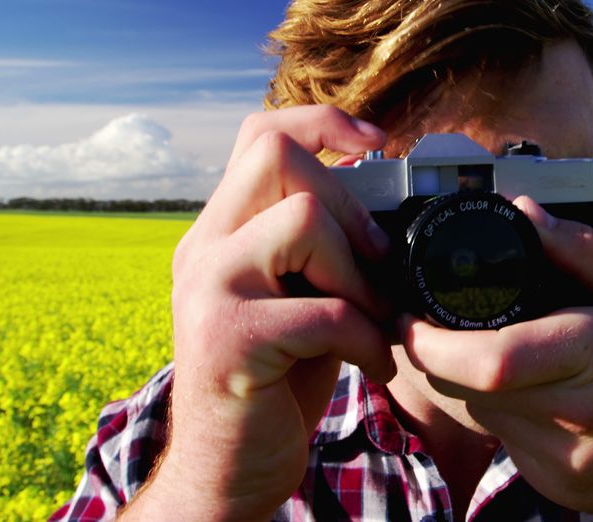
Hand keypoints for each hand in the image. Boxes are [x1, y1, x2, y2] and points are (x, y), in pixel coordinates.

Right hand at [124, 106, 397, 519]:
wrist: (229, 470)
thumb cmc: (277, 382)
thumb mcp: (299, 299)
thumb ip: (321, 249)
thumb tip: (389, 201)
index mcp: (222, 231)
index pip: (259, 133)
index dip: (322, 122)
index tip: (378, 144)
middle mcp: (203, 248)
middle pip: (278, 156)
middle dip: (352, 205)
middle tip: (379, 263)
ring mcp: (209, 290)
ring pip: (304, 219)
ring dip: (361, 274)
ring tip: (374, 320)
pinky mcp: (229, 341)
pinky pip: (326, 309)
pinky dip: (369, 339)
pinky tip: (375, 365)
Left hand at [400, 197, 592, 520]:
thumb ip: (584, 250)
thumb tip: (523, 209)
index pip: (493, 359)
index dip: (432, 342)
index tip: (410, 317)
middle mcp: (577, 413)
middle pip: (466, 388)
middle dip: (428, 357)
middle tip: (419, 327)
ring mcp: (564, 459)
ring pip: (474, 415)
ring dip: (457, 381)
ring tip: (468, 347)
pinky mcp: (556, 484)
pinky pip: (500, 439)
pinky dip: (492, 410)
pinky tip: (518, 388)